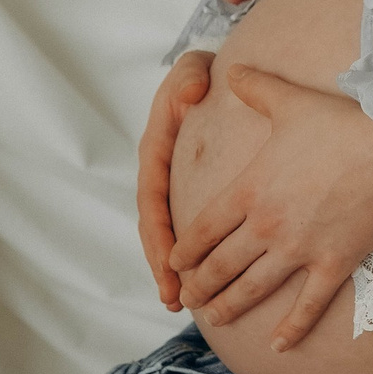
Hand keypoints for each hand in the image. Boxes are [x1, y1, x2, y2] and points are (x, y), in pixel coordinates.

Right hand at [134, 0, 261, 305]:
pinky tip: (208, 284)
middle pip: (157, 228)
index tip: (168, 263)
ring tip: (182, 305)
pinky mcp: (195, 194)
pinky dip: (195, 257)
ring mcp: (175, 186)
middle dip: (163, 266)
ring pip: (170, 235)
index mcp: (157, 150)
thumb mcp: (193, 68)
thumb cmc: (204, 73)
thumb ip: (188, 77)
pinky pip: (191, 231)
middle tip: (174, 298)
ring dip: (174, 271)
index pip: (153, 199)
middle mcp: (161, 174)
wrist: (219, 75)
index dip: (159, 234)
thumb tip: (192, 92)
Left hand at [170, 66, 372, 351]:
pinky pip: (306, 305)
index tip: (174, 264)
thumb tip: (230, 70)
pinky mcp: (332, 264)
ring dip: (228, 307)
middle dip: (199, 284)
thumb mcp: (290, 100)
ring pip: (252, 288)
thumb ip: (255, 88)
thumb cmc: (342, 124)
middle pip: (220, 265)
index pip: (202, 229)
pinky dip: (290, 329)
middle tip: (188, 298)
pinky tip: (278, 346)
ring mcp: (298, 250)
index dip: (184, 251)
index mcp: (249, 190)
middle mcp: (265, 226)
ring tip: (214, 319)